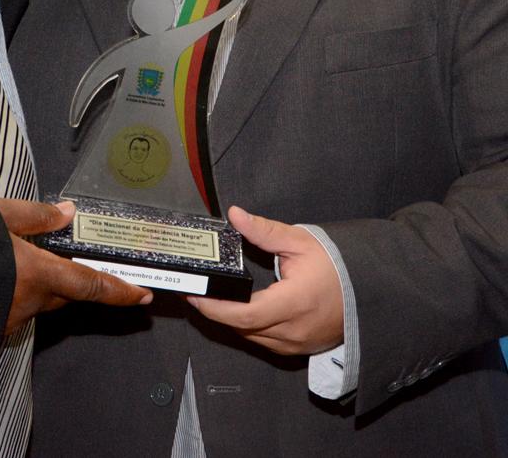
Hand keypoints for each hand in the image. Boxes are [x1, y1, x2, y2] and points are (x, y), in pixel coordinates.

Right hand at [0, 197, 151, 333]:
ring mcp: (6, 321)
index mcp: (39, 274)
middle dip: (69, 279)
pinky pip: (8, 310)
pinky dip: (8, 295)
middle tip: (67, 260)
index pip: (92, 285)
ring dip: (33, 285)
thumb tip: (66, 212)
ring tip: (12, 261)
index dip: (120, 291)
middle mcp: (28, 303)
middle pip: (63, 294)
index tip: (142, 296)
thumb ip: (35, 215)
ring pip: (34, 302)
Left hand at [186, 206, 342, 355]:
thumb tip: (235, 215)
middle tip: (195, 292)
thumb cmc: (337, 266)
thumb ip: (264, 231)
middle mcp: (294, 330)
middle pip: (243, 328)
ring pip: (253, 338)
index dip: (214, 307)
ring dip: (231, 321)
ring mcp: (298, 344)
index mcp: (293, 303)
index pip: (243, 314)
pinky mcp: (301, 348)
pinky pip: (266, 342)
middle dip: (215, 312)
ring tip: (212, 299)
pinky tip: (239, 311)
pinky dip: (249, 328)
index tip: (194, 294)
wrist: (370, 290)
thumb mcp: (299, 241)